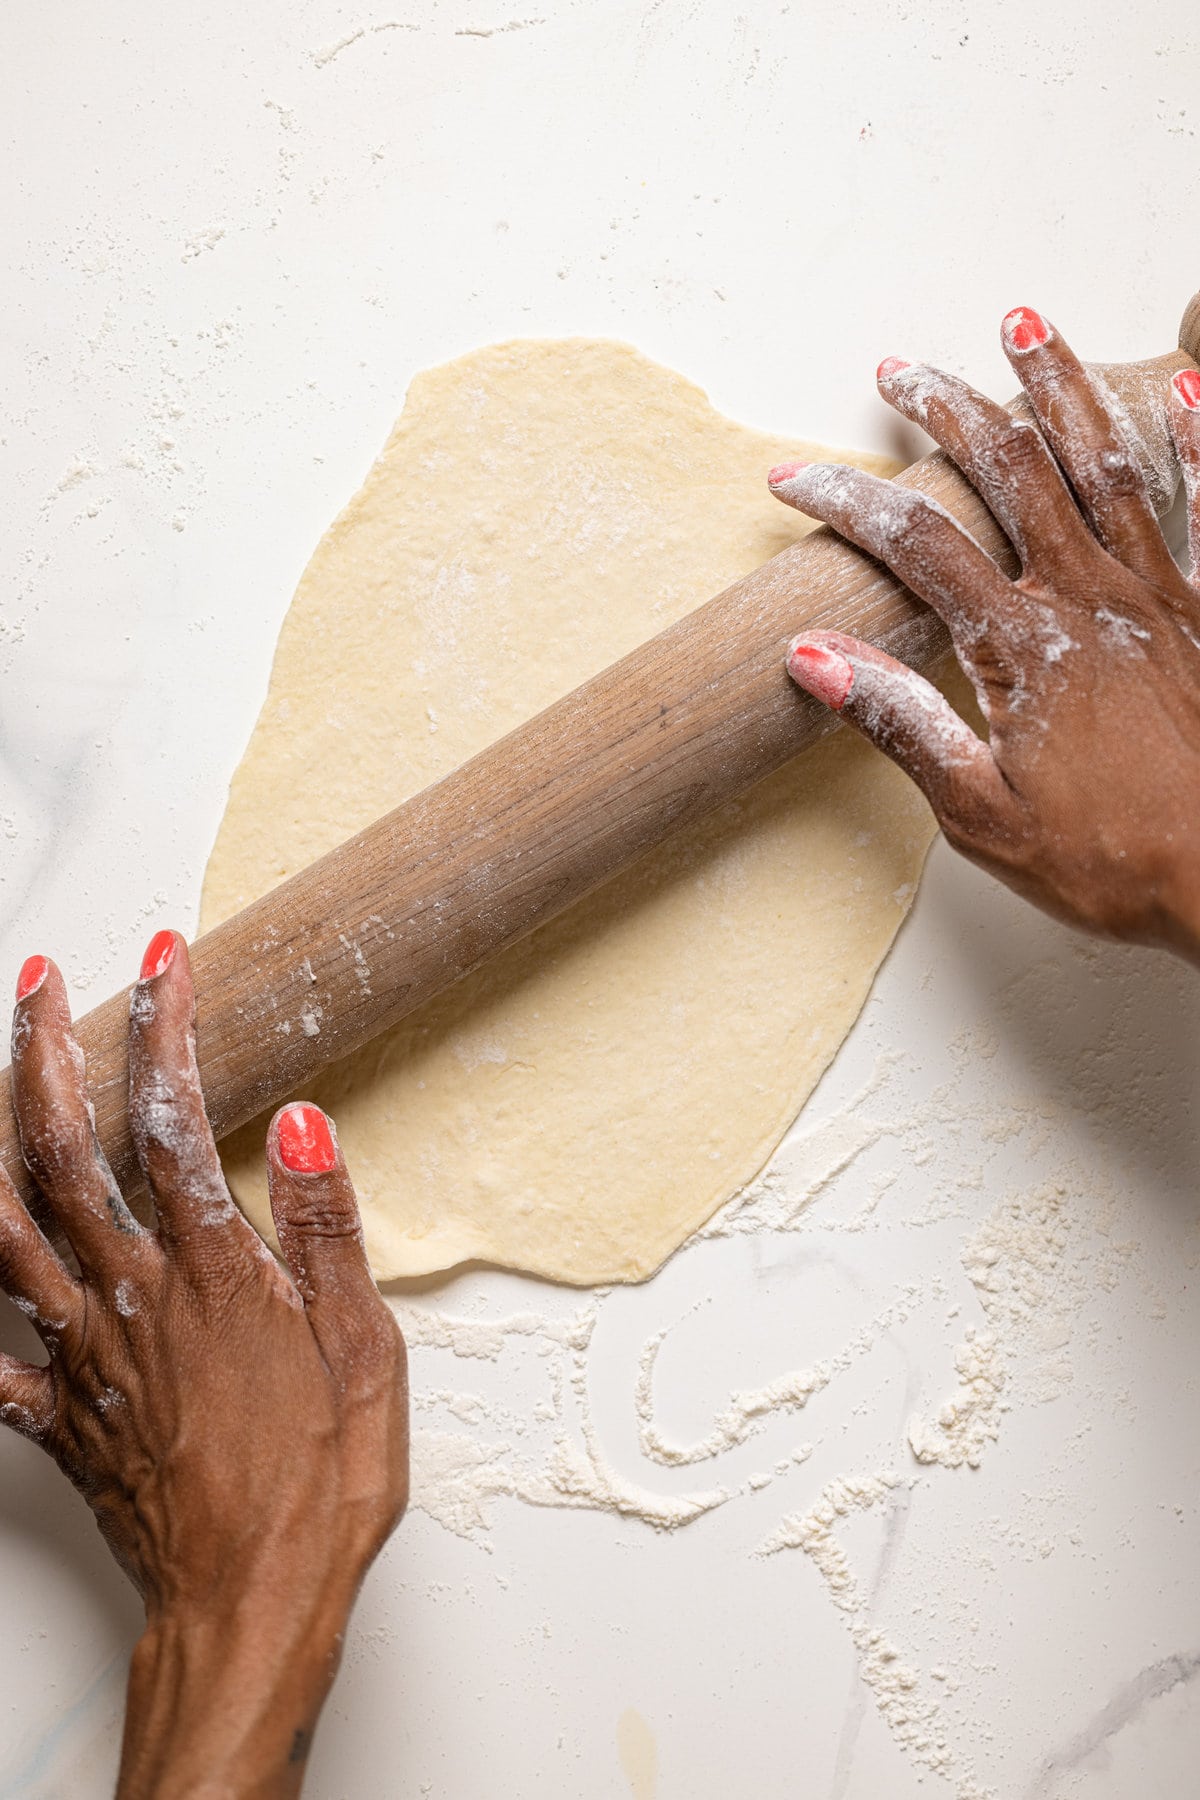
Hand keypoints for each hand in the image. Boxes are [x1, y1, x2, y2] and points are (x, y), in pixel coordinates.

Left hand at [1, 932, 407, 1798]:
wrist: (250, 1607)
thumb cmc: (321, 1487)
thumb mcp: (364, 1349)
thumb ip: (325, 1229)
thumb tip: (303, 1123)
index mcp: (209, 1272)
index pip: (171, 1120)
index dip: (164, 1028)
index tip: (162, 961)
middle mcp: (131, 1297)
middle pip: (59, 1150)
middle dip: (41, 1053)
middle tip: (39, 985)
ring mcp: (81, 1355)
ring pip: (3, 1226)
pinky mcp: (59, 1414)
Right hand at [770, 308, 1199, 963]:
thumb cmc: (1115, 858)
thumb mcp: (980, 810)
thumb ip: (900, 721)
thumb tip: (814, 657)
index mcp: (1023, 645)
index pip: (917, 545)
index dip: (848, 502)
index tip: (793, 480)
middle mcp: (1089, 596)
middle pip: (1010, 470)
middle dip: (948, 408)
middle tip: (903, 371)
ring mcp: (1157, 594)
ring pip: (1102, 462)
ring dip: (1057, 387)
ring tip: (1025, 325)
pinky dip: (1198, 443)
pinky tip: (1185, 389)